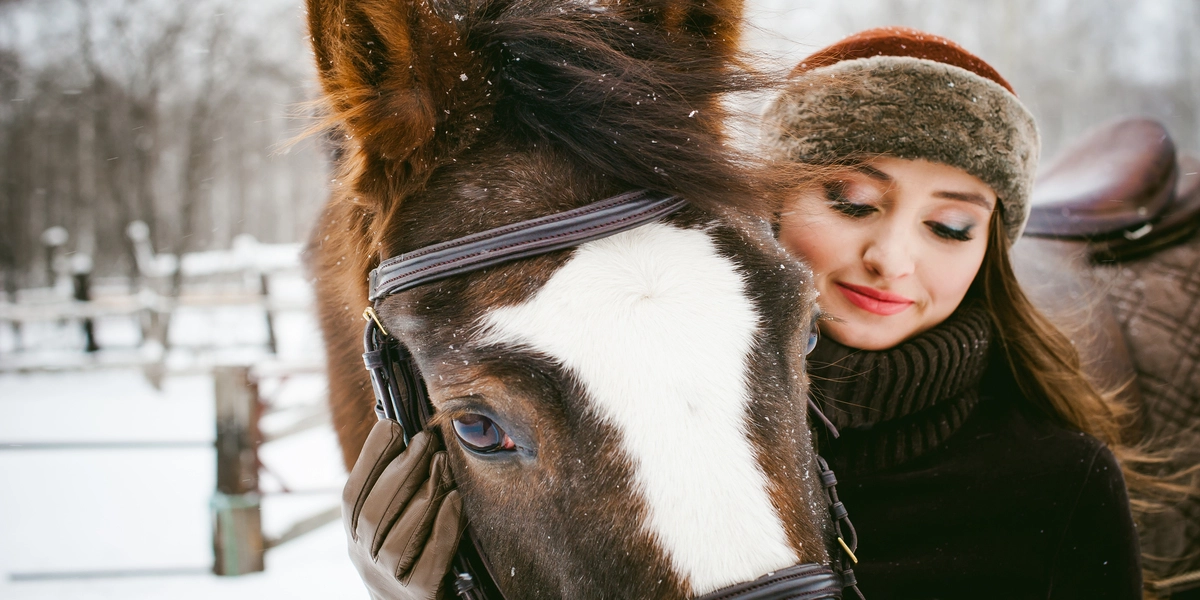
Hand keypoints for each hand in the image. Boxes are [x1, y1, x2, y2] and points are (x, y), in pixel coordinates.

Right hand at [343, 421, 464, 599]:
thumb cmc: (410, 554)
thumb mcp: (391, 522)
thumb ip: (393, 487)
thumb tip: (397, 428)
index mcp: (353, 535)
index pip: (352, 495)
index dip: (370, 460)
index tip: (392, 425)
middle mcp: (362, 558)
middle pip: (373, 513)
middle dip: (401, 471)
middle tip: (426, 440)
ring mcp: (387, 580)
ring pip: (399, 538)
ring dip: (423, 496)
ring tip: (443, 465)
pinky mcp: (418, 595)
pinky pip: (429, 560)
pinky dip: (442, 527)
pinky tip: (456, 501)